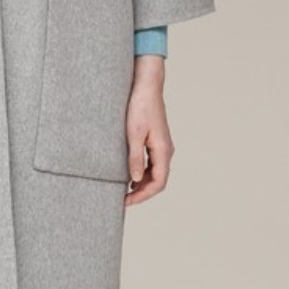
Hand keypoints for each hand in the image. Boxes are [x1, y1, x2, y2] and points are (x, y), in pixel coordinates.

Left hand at [125, 55, 172, 204]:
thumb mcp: (133, 134)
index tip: (127, 201)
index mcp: (163, 150)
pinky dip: (143, 173)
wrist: (146, 86)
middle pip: (158, 181)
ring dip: (142, 184)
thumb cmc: (140, 106)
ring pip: (156, 173)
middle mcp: (166, 150)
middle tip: (123, 199)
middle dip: (142, 193)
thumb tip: (136, 179)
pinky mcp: (156, 141)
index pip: (158, 183)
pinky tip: (130, 175)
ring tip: (124, 190)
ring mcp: (162, 146)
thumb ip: (135, 157)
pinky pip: (153, 164)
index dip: (143, 196)